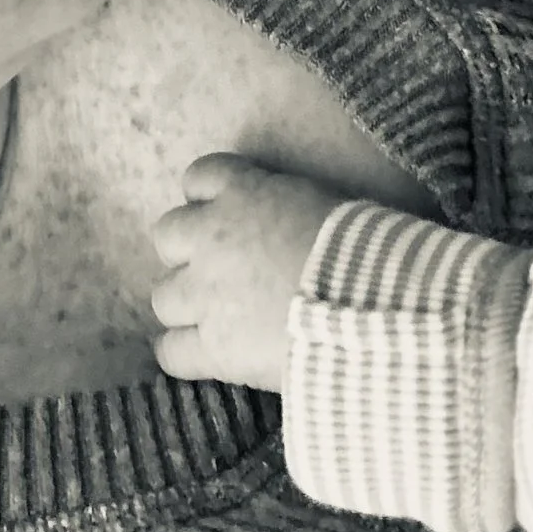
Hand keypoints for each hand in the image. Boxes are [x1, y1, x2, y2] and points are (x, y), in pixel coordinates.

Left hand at [149, 152, 348, 389]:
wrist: (369, 305)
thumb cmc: (363, 247)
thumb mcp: (323, 203)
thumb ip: (285, 206)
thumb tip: (284, 222)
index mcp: (243, 193)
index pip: (201, 177)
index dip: (210, 199)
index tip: (228, 216)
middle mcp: (210, 238)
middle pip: (168, 235)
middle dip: (189, 251)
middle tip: (223, 269)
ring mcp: (204, 295)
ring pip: (163, 296)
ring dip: (187, 304)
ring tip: (220, 316)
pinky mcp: (211, 347)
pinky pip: (169, 351)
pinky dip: (185, 354)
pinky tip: (209, 355)